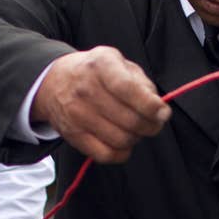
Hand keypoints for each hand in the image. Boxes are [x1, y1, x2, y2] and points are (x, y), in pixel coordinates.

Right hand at [31, 46, 170, 163]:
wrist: (55, 82)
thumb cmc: (95, 73)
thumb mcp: (119, 63)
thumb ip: (143, 84)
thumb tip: (160, 111)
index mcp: (101, 64)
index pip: (128, 89)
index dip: (150, 106)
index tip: (163, 113)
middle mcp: (86, 89)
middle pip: (130, 120)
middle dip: (151, 126)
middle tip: (153, 122)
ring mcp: (77, 114)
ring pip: (121, 140)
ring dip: (136, 138)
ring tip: (135, 129)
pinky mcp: (73, 135)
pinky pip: (106, 155)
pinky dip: (121, 153)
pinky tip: (122, 141)